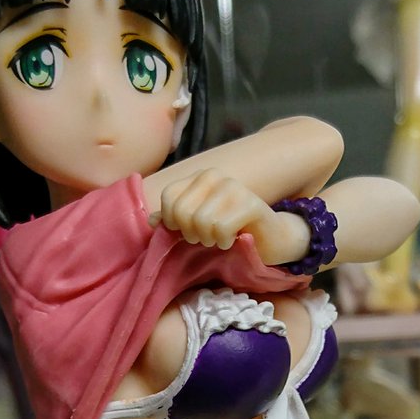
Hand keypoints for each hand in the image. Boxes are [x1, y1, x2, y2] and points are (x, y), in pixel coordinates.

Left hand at [151, 168, 276, 251]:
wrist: (269, 239)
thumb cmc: (229, 232)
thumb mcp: (195, 226)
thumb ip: (173, 221)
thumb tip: (150, 221)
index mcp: (198, 177)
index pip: (169, 197)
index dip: (172, 222)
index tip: (186, 231)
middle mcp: (214, 176)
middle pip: (182, 211)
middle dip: (191, 233)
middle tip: (206, 237)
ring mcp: (234, 187)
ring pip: (201, 221)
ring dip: (209, 239)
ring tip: (221, 239)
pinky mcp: (251, 203)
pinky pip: (221, 228)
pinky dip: (225, 242)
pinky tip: (234, 239)